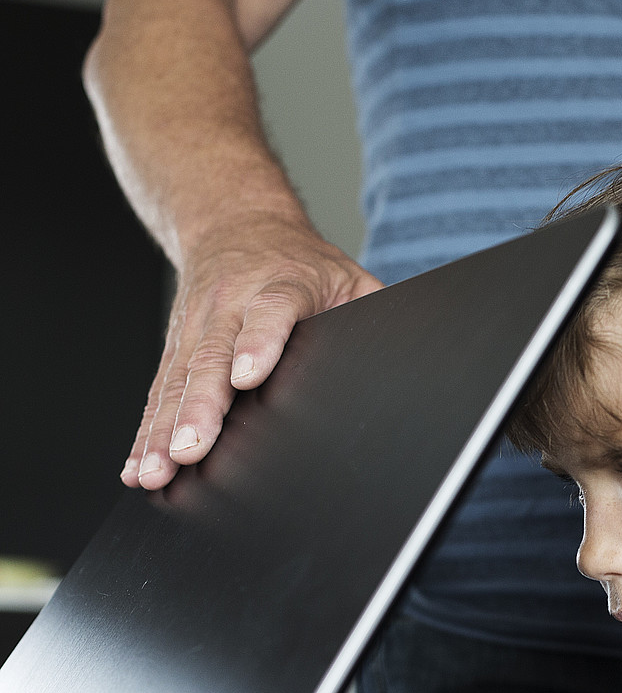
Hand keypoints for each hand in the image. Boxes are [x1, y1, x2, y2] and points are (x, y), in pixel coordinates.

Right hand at [125, 212, 381, 489]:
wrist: (235, 222)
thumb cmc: (304, 264)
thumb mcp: (348, 277)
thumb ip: (373, 314)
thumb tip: (412, 357)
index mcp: (280, 285)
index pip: (270, 313)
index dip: (259, 343)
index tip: (249, 376)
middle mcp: (229, 305)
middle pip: (211, 357)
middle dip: (199, 407)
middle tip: (190, 449)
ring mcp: (196, 328)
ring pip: (177, 381)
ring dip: (162, 429)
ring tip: (157, 470)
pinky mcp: (175, 349)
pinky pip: (158, 393)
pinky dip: (145, 431)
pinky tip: (139, 467)